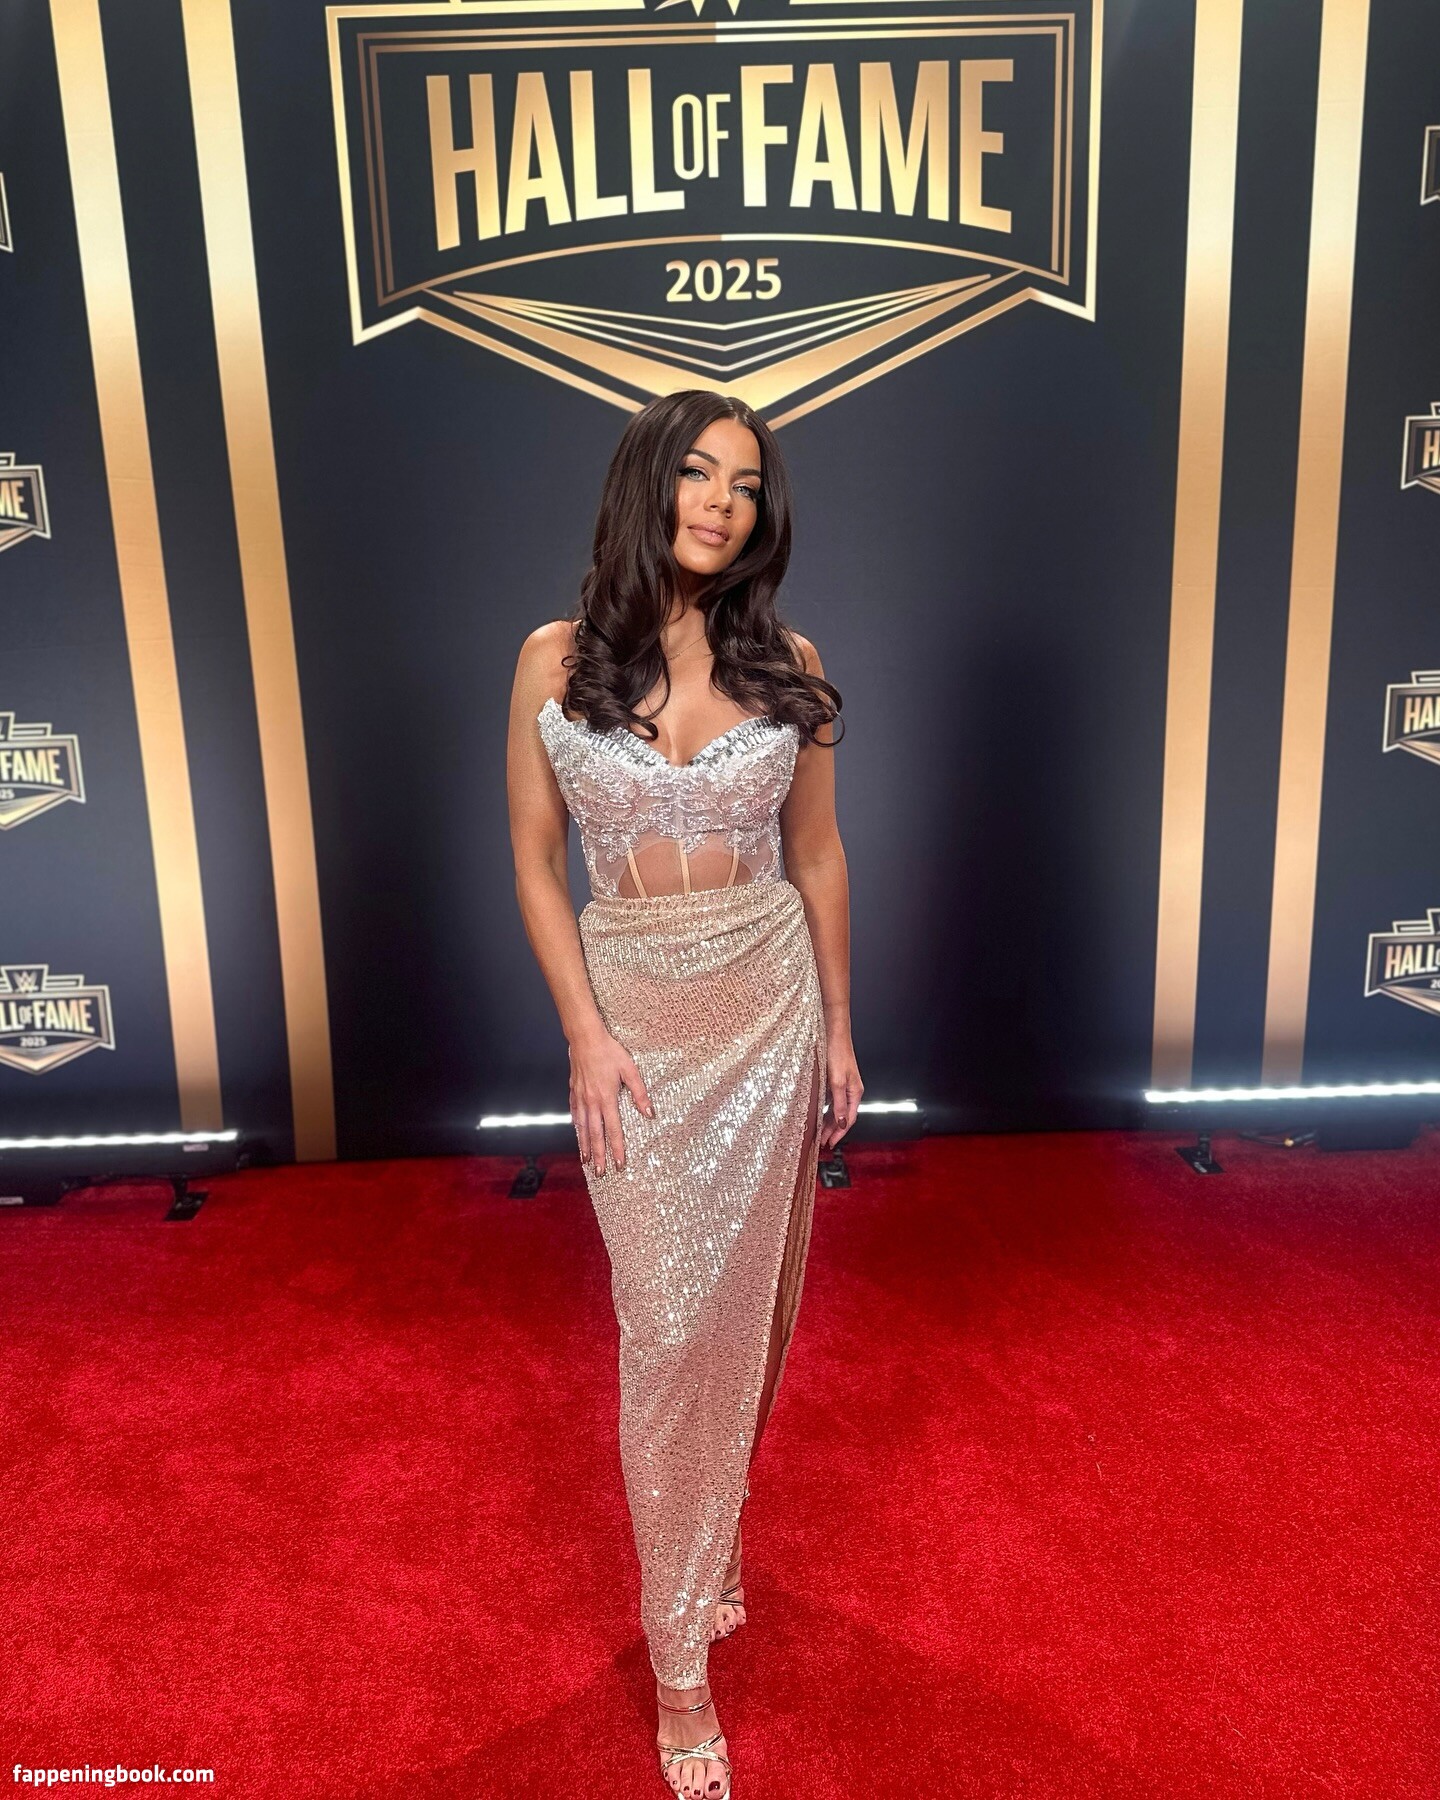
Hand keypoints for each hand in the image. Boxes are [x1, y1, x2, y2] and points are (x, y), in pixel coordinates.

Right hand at [568, 1027, 652, 1174]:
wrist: (585, 1038)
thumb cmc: (609, 1051)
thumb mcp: (630, 1070)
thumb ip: (640, 1093)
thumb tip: (649, 1113)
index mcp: (607, 1098)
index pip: (614, 1130)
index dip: (617, 1149)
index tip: (619, 1164)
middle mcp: (591, 1102)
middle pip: (595, 1135)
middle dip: (599, 1155)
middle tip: (600, 1173)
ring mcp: (580, 1098)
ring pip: (582, 1128)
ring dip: (585, 1146)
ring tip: (587, 1161)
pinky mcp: (573, 1091)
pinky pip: (574, 1114)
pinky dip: (576, 1128)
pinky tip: (578, 1134)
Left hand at [820, 1033, 862, 1152]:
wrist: (834, 1033)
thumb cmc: (837, 1053)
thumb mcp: (837, 1081)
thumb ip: (839, 1103)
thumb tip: (842, 1124)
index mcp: (855, 1092)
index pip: (849, 1120)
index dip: (840, 1133)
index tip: (830, 1144)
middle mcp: (851, 1090)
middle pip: (843, 1116)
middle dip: (834, 1130)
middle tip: (822, 1142)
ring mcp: (844, 1085)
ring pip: (837, 1109)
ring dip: (829, 1122)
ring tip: (820, 1133)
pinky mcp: (836, 1080)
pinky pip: (832, 1100)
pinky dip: (826, 1110)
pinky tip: (819, 1114)